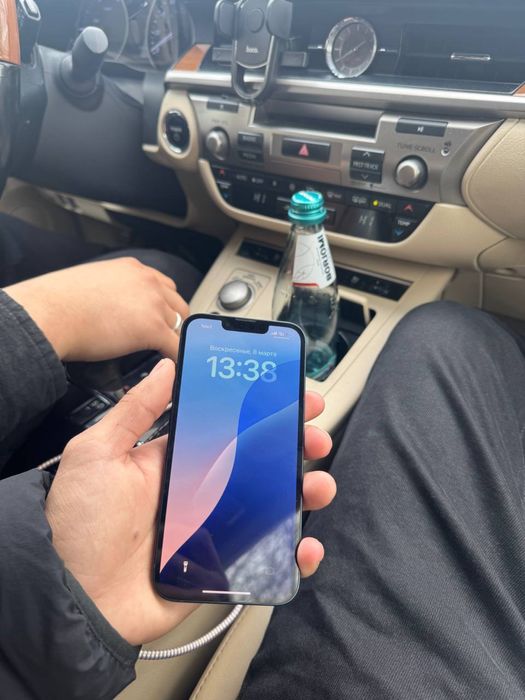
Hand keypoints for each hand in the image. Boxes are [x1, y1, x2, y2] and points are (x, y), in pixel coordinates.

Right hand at [4, 258, 188, 361]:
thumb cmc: (56, 303)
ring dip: (173, 339)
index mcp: (131, 268)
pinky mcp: (153, 329)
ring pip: (179, 325)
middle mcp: (147, 281)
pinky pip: (177, 346)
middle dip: (173, 322)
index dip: (164, 305)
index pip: (162, 285)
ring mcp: (153, 304)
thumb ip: (109, 290)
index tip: (162, 316)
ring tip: (167, 355)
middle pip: (177, 304)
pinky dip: (178, 358)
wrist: (49, 313)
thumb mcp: (89, 283)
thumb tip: (107, 307)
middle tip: (165, 338)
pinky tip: (173, 368)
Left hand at [46, 360, 335, 645]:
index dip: (260, 409)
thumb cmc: (78, 525)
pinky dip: (292, 552)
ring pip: (271, 504)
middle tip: (314, 438)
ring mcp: (214, 528)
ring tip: (318, 485)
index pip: (229, 426)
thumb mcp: (98, 453)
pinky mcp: (221, 565)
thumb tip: (167, 367)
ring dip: (305, 492)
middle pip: (259, 462)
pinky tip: (304, 544)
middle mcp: (199, 491)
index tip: (290, 394)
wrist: (72, 599)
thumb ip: (134, 409)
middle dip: (294, 445)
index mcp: (175, 460)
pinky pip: (265, 556)